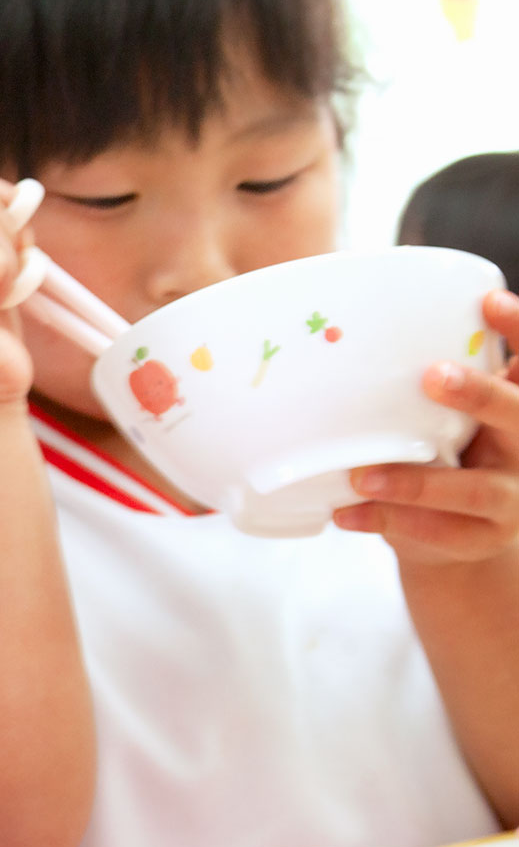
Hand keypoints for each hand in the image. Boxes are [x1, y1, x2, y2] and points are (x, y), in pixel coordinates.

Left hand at [337, 290, 518, 564]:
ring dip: (414, 482)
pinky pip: (436, 532)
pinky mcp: (480, 540)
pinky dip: (386, 520)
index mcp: (517, 414)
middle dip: (479, 395)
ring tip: (360, 476)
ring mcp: (511, 501)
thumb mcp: (452, 422)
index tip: (488, 302)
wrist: (461, 544)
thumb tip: (368, 333)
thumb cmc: (448, 461)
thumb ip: (433, 391)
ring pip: (472, 490)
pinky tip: (345, 512)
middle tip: (432, 376)